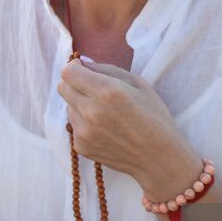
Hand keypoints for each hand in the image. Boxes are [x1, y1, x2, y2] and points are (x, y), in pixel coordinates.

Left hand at [57, 59, 200, 201]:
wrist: (158, 158)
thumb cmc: (154, 117)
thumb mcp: (138, 84)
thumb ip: (107, 69)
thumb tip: (83, 62)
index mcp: (107, 91)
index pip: (68, 72)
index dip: (76, 68)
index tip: (85, 71)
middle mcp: (91, 111)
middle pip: (63, 87)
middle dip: (75, 84)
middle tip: (94, 90)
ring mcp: (84, 131)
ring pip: (68, 107)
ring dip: (80, 105)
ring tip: (104, 113)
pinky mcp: (81, 147)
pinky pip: (74, 126)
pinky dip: (84, 124)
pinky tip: (105, 129)